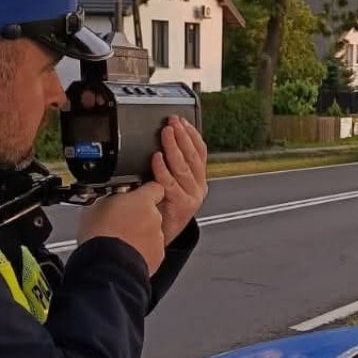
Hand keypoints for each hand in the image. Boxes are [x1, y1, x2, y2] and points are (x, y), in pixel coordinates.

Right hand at [77, 182, 165, 274]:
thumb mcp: (95, 207)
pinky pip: (151, 249)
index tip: (136, 195)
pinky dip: (141, 250)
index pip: (154, 187)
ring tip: (120, 241)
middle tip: (120, 223)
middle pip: (151, 212)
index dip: (145, 191)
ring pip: (151, 232)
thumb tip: (107, 198)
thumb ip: (109, 199)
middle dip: (138, 216)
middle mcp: (154, 217)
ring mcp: (157, 237)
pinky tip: (125, 252)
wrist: (107, 266)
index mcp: (142, 201)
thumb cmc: (99, 236)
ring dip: (139, 234)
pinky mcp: (157, 256)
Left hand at [152, 116, 208, 244]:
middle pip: (193, 156)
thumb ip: (171, 167)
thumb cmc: (162, 209)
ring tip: (166, 133)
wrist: (160, 238)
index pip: (200, 152)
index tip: (182, 120)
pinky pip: (170, 183)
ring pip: (183, 167)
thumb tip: (164, 141)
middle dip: (182, 136)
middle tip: (172, 122)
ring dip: (174, 147)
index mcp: (198, 179)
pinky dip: (163, 168)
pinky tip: (157, 158)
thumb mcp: (172, 184)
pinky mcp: (181, 205)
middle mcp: (198, 187)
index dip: (192, 134)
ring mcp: (192, 196)